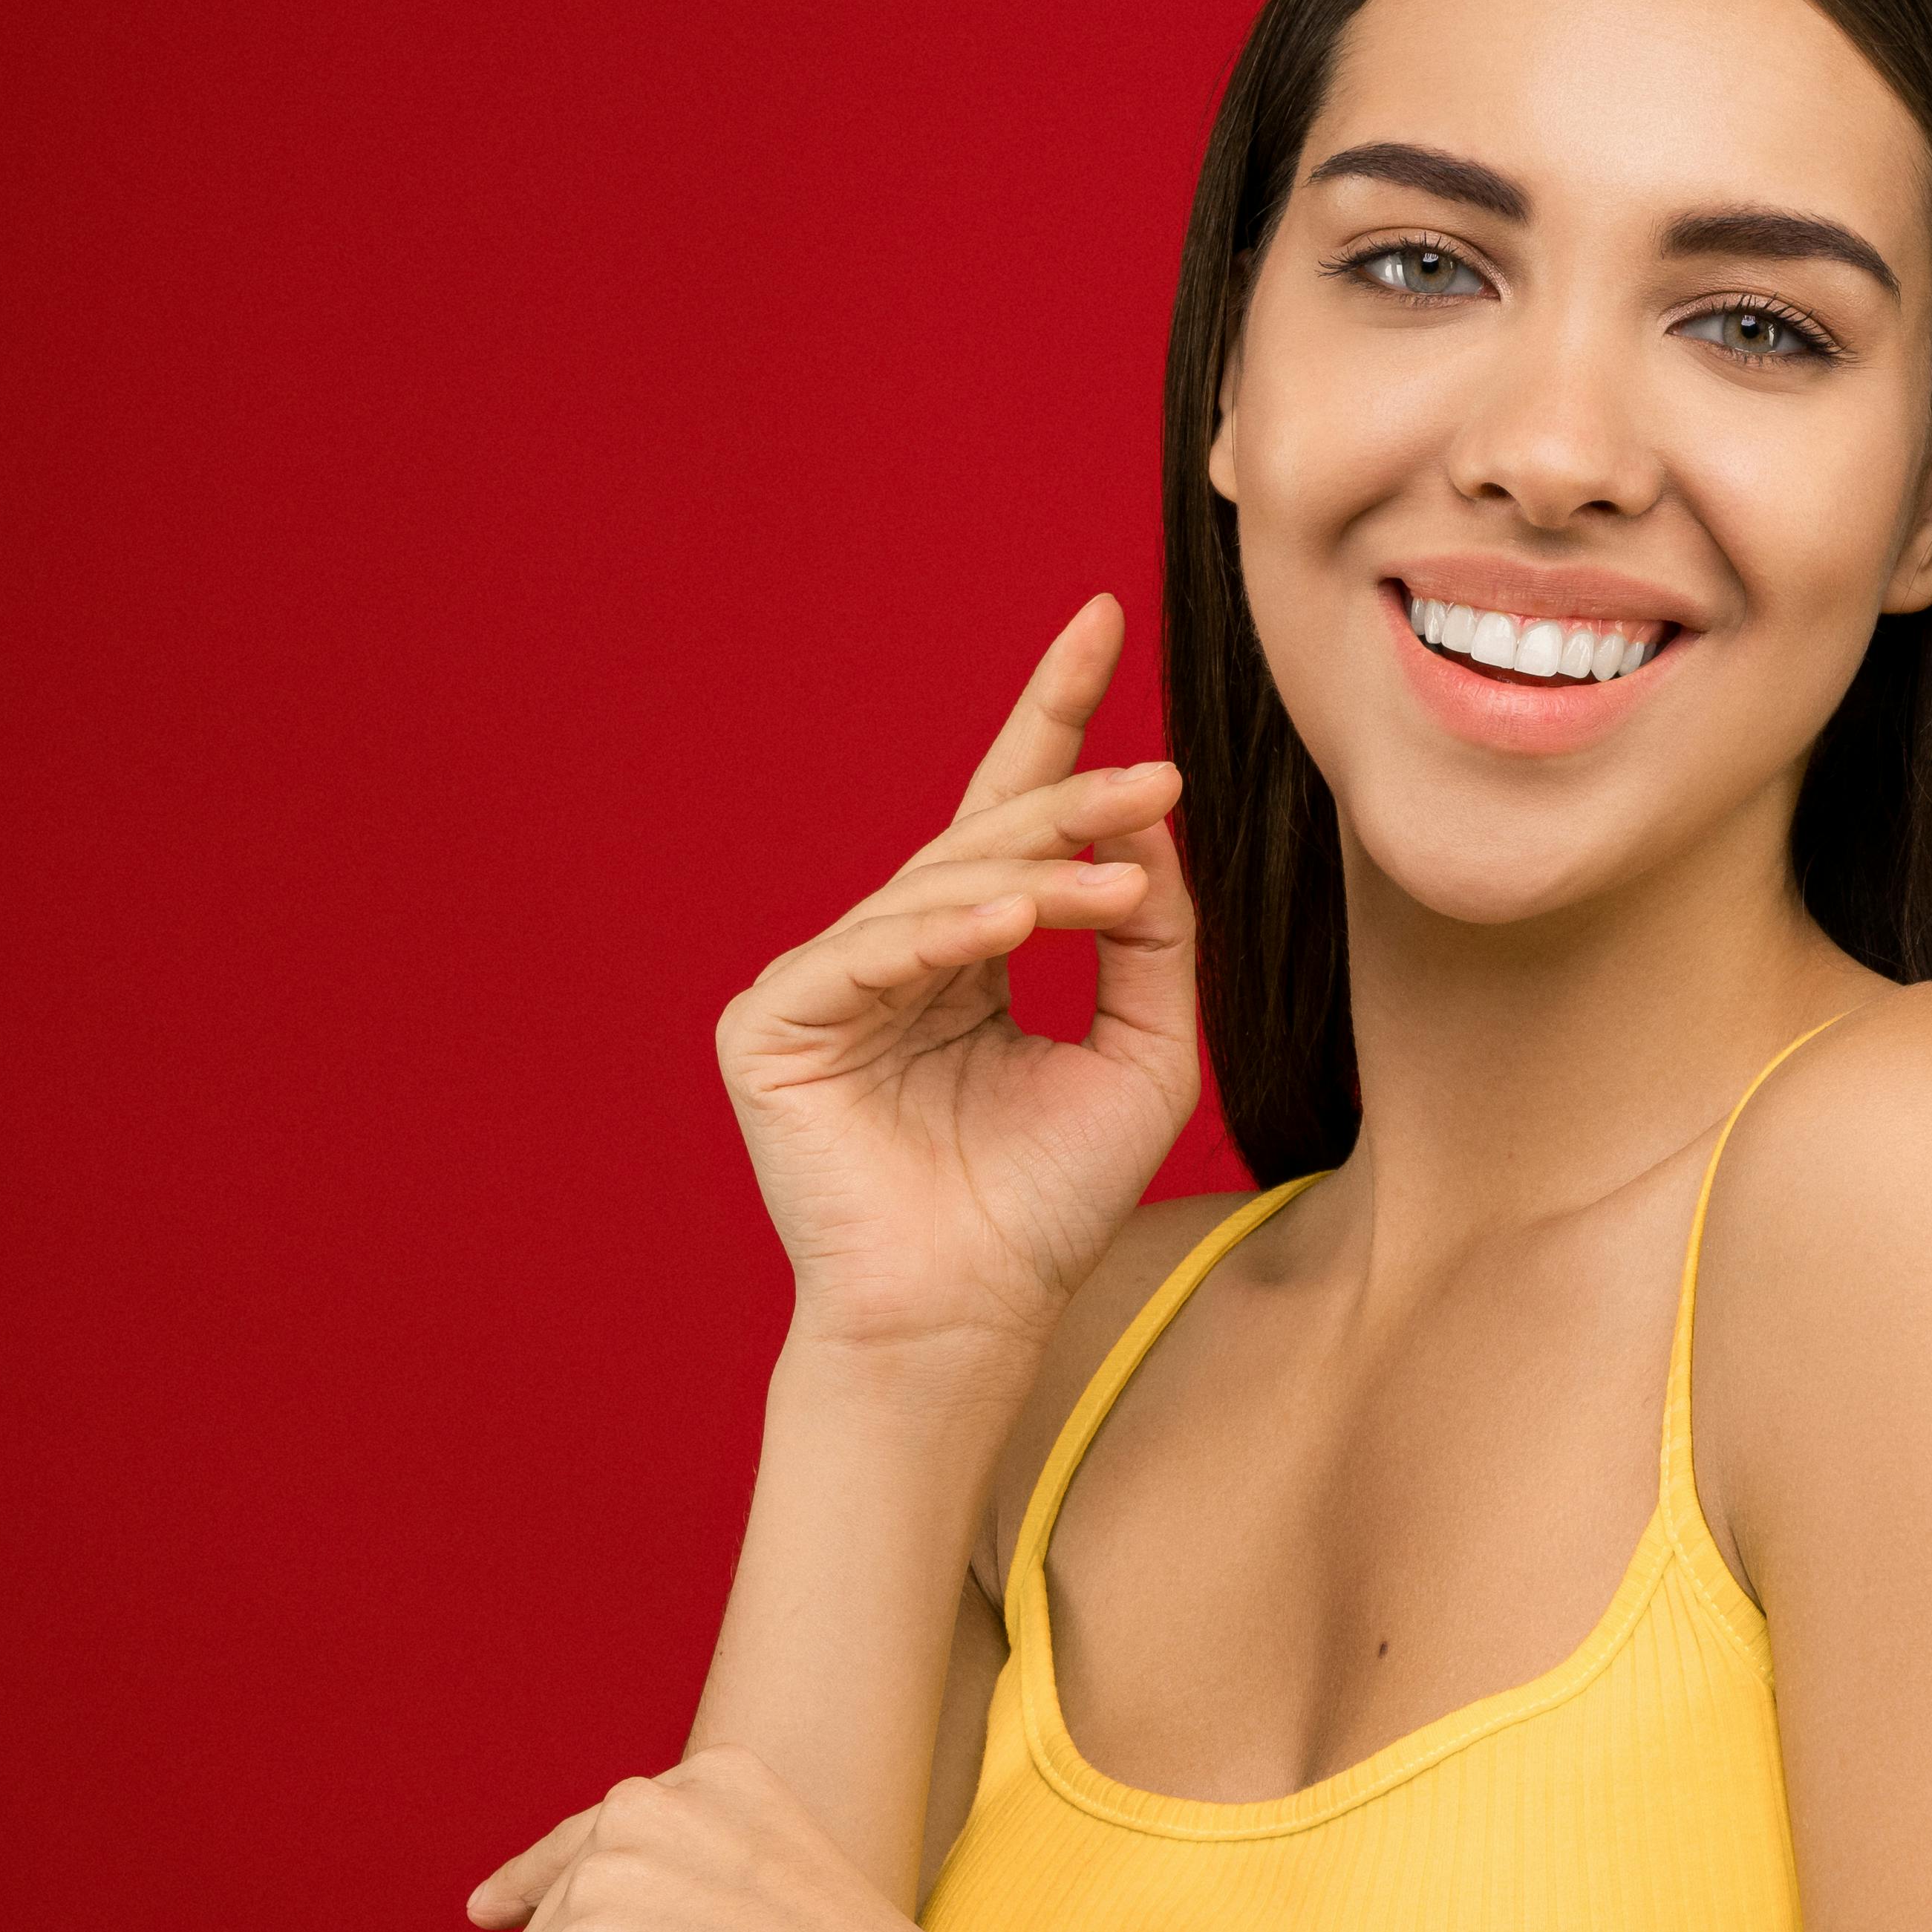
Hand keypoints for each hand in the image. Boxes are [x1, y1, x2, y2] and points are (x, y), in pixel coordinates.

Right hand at [721, 595, 1199, 1364]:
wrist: (975, 1314)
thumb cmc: (1052, 1202)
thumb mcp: (1143, 1053)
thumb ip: (1153, 943)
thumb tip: (1153, 829)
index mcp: (968, 953)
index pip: (1013, 812)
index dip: (1054, 716)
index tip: (1101, 617)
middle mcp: (893, 954)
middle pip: (982, 835)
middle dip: (1071, 796)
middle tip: (1160, 774)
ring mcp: (824, 985)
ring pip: (936, 887)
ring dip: (1034, 872)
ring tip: (1116, 876)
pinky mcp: (771, 1026)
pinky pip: (866, 956)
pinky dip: (942, 935)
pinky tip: (1010, 923)